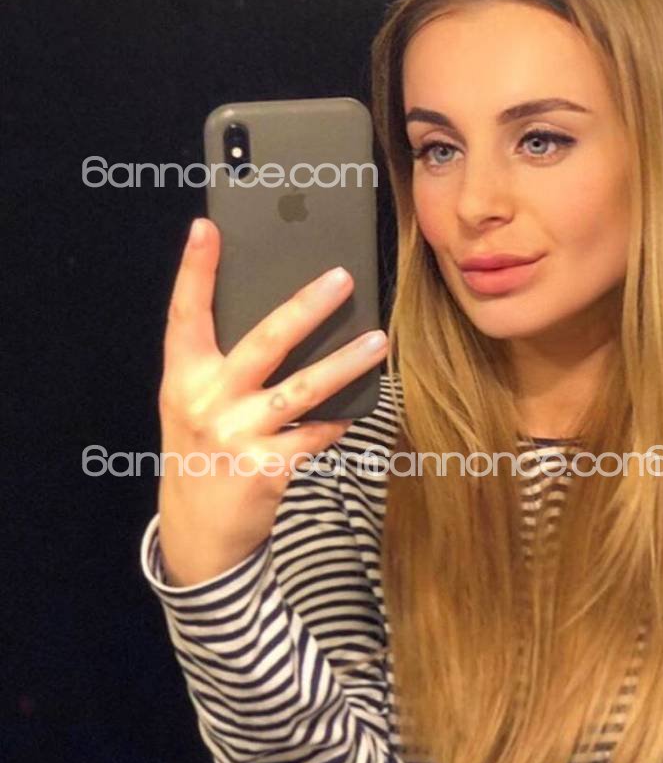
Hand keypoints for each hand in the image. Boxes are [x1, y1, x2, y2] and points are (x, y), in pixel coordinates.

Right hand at [157, 217, 387, 585]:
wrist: (198, 533)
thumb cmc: (203, 454)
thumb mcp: (194, 406)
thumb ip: (222, 367)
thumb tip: (284, 321)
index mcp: (182, 378)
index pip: (185, 314)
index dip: (195, 270)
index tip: (207, 228)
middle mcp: (206, 402)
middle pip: (264, 342)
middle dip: (306, 307)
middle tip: (343, 277)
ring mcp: (237, 435)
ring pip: (304, 388)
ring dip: (346, 362)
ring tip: (379, 339)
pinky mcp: (267, 468)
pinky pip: (317, 434)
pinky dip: (340, 419)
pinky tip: (361, 403)